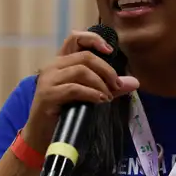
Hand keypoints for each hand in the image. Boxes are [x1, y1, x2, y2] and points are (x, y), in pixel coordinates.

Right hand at [22, 30, 139, 151]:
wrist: (42, 136)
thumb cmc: (64, 115)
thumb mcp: (88, 97)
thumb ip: (108, 86)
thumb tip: (134, 82)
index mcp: (61, 63)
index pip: (75, 38)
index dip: (93, 39)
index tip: (110, 50)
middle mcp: (52, 67)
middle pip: (85, 56)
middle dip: (106, 70)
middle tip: (116, 85)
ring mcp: (48, 80)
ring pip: (80, 70)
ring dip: (99, 83)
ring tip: (108, 97)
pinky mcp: (48, 95)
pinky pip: (74, 88)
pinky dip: (91, 93)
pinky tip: (100, 101)